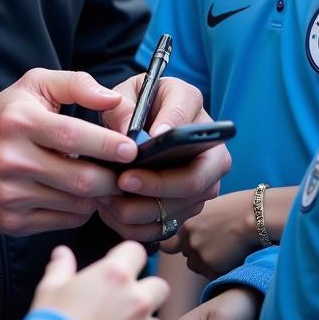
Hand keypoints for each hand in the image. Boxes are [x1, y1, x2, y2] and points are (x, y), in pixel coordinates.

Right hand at [0, 69, 139, 235]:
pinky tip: (79, 196)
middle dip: (112, 178)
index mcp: (20, 121)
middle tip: (125, 172)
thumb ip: (75, 84)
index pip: (74, 136)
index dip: (108, 145)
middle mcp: (12, 160)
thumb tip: (112, 98)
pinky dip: (80, 211)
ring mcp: (10, 195)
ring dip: (98, 195)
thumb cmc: (1, 119)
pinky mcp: (11, 222)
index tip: (131, 148)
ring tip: (104, 182)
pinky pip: (63, 221)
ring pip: (76, 204)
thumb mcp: (31, 87)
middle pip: (81, 179)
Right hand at [33, 242, 166, 319]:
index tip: (117, 265)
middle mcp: (136, 300)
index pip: (137, 252)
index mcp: (115, 275)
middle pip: (160, 286)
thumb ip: (62, 267)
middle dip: (147, 289)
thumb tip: (62, 254)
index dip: (127, 256)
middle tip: (125, 298)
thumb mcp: (51, 288)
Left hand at [98, 77, 229, 241]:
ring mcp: (204, 180)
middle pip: (195, 179)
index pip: (188, 125)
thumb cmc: (133, 103)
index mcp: (191, 104)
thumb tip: (128, 134)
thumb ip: (122, 108)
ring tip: (109, 199)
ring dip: (142, 209)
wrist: (139, 121)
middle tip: (122, 180)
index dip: (169, 139)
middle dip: (157, 185)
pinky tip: (112, 212)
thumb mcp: (124, 94)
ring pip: (181, 207)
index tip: (144, 146)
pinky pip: (167, 225)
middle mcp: (209, 145)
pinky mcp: (189, 205)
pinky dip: (137, 225)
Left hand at [159, 190, 255, 277]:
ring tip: (223, 251)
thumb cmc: (235, 208)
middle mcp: (188, 241)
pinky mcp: (212, 268)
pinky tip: (230, 258)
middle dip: (196, 253)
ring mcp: (199, 255)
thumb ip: (194, 222)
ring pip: (197, 267)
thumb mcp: (206, 208)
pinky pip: (210, 275)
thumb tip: (188, 233)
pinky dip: (218, 270)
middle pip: (186, 256)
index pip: (168, 245)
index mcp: (185, 224)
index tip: (183, 246)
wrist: (254, 216)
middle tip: (214, 245)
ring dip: (206, 263)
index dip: (176, 246)